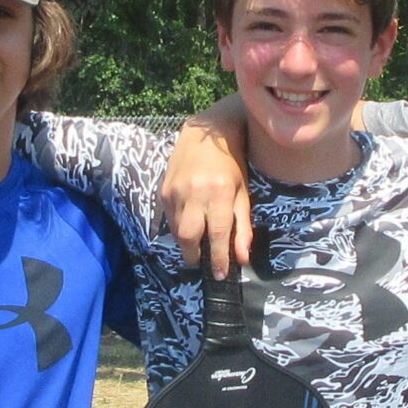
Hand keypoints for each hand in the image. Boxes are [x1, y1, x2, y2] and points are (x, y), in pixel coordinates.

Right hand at [161, 119, 252, 276]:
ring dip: (186, 243)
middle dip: (195, 255)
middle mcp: (195, 192)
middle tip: (202, 262)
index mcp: (220, 192)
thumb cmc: (232, 165)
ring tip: (196, 245)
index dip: (219, 258)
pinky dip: (178, 227)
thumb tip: (242, 258)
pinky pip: (169, 218)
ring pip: (176, 230)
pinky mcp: (164, 189)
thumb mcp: (243, 194)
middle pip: (189, 236)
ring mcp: (176, 190)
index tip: (220, 274)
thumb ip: (243, 227)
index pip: (218, 234)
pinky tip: (188, 224)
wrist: (207, 133)